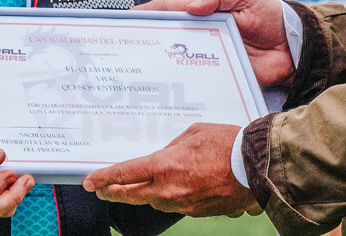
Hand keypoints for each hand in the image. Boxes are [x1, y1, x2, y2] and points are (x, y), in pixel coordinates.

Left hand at [82, 123, 260, 216]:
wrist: (255, 166)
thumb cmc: (228, 144)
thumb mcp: (192, 133)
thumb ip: (172, 147)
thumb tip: (164, 157)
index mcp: (166, 165)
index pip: (126, 173)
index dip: (105, 177)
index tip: (90, 181)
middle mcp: (170, 189)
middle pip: (132, 195)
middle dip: (114, 192)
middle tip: (102, 189)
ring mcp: (184, 204)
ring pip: (154, 202)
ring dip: (144, 194)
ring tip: (138, 186)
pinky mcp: (197, 212)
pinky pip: (175, 206)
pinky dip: (170, 197)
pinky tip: (176, 187)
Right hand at [137, 0, 293, 86]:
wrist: (295, 46)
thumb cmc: (270, 14)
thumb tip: (194, 5)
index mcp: (204, 14)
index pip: (170, 12)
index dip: (148, 14)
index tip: (126, 20)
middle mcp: (202, 37)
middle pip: (168, 41)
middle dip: (146, 46)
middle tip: (124, 55)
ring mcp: (210, 59)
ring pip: (179, 65)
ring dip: (161, 70)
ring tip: (138, 80)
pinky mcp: (222, 79)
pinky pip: (200, 84)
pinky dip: (185, 90)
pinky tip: (169, 99)